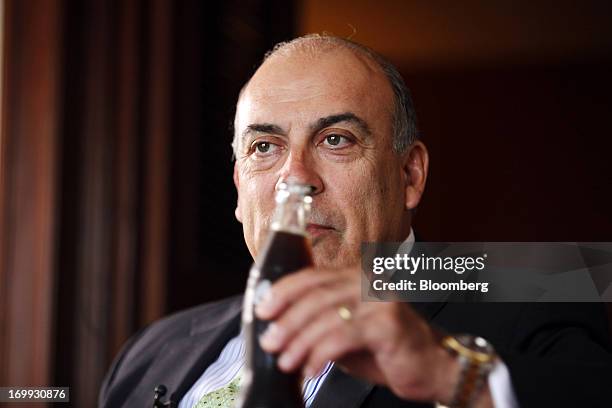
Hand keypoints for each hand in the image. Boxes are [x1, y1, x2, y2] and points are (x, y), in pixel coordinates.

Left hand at [254, 266, 465, 403]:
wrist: (432, 367)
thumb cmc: (386, 350)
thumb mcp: (345, 332)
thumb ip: (319, 323)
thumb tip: (277, 328)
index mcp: (354, 277)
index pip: (312, 276)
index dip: (283, 291)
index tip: (263, 310)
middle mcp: (366, 282)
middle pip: (315, 295)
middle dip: (286, 321)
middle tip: (269, 342)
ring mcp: (378, 300)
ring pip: (326, 315)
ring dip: (299, 341)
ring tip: (285, 361)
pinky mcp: (387, 323)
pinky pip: (342, 336)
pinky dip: (320, 354)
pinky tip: (310, 370)